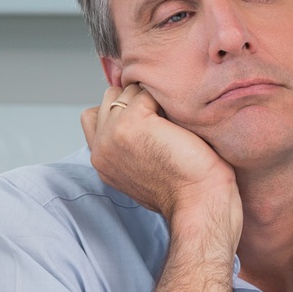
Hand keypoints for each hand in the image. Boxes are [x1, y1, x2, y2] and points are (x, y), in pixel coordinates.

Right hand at [79, 84, 240, 247]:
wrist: (198, 200)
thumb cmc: (184, 187)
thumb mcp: (145, 167)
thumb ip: (129, 145)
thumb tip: (139, 113)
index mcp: (101, 161)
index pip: (93, 116)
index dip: (120, 110)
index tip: (148, 122)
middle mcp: (100, 149)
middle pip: (108, 98)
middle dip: (134, 100)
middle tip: (161, 121)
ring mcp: (111, 135)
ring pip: (125, 91)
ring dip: (148, 99)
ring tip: (169, 123)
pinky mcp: (130, 123)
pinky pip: (145, 92)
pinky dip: (163, 100)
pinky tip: (176, 123)